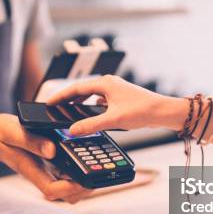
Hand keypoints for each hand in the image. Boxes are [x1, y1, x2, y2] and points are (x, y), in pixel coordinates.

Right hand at [0, 114, 91, 202]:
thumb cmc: (0, 134)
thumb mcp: (12, 132)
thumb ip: (31, 141)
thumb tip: (52, 150)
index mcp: (32, 170)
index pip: (53, 191)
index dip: (70, 189)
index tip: (83, 179)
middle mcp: (42, 174)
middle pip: (66, 194)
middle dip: (84, 187)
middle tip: (97, 171)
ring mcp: (47, 170)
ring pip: (70, 186)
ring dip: (84, 179)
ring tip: (95, 163)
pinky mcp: (51, 163)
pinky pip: (69, 172)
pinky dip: (80, 167)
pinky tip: (86, 153)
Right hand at [47, 75, 188, 135]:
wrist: (163, 111)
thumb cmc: (142, 110)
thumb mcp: (113, 120)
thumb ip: (91, 125)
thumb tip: (72, 129)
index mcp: (105, 83)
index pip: (75, 88)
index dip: (60, 96)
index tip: (49, 102)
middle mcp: (109, 83)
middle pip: (82, 90)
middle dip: (68, 99)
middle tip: (56, 108)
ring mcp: (115, 89)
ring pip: (91, 95)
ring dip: (80, 103)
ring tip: (69, 111)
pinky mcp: (120, 97)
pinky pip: (100, 99)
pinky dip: (92, 106)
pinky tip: (91, 115)